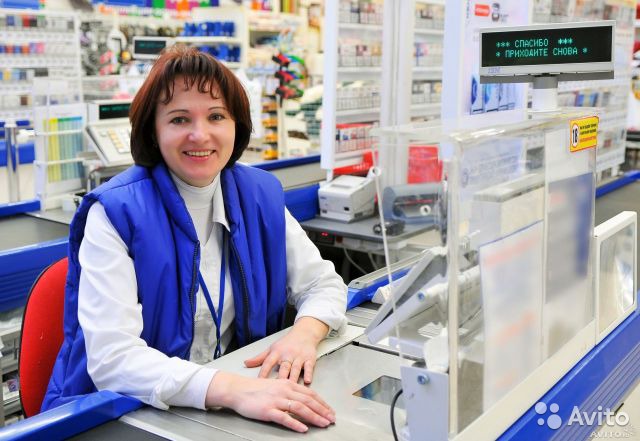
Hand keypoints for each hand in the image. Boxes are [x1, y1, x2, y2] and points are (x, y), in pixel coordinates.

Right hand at [206, 371, 335, 431]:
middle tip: (331, 419)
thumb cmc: (256, 389)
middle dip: (322, 411)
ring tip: (323, 424)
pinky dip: (295, 423)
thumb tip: (304, 400)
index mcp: (288, 384)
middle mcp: (284, 390)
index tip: (330, 411)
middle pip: (308, 400)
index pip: (310, 393)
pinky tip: (303, 429)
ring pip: (300, 408)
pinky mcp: (268, 410)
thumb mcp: (276, 386)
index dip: (322, 403)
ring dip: (314, 417)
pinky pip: (284, 417)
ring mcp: (276, 400)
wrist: (238, 390)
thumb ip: (290, 391)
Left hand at [244, 317, 328, 383]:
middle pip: (283, 367)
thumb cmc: (286, 343)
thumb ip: (259, 358)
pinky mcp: (309, 359)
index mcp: (277, 353)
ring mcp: (299, 357)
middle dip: (280, 377)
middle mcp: (287, 355)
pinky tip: (307, 382)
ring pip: (296, 369)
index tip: (259, 383)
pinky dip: (309, 374)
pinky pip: (309, 367)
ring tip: (290, 387)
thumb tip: (245, 363)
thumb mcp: (272, 349)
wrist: (304, 333)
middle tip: (277, 389)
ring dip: (293, 378)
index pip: (268, 363)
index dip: (263, 372)